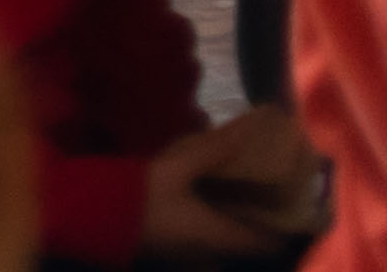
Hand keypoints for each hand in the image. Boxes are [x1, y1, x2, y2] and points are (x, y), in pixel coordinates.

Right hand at [138, 103, 316, 255]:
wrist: (94, 216)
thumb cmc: (140, 196)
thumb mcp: (176, 167)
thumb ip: (211, 150)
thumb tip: (247, 129)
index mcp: (220, 236)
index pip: (268, 242)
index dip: (285, 226)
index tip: (292, 202)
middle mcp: (212, 253)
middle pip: (248, 244)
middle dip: (259, 222)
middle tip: (264, 192)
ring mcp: (192, 257)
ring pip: (227, 245)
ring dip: (235, 225)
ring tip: (237, 195)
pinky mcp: (174, 252)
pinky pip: (206, 245)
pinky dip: (213, 229)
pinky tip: (203, 207)